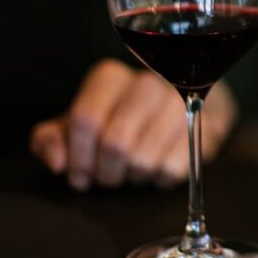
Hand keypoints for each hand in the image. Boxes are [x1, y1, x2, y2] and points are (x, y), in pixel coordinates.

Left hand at [29, 59, 238, 189]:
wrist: (182, 104)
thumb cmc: (119, 120)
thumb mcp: (76, 125)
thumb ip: (51, 140)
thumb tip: (57, 163)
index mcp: (110, 78)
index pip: (86, 119)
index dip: (78, 157)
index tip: (79, 175)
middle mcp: (147, 83)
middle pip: (115, 143)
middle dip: (106, 172)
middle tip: (108, 176)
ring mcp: (179, 104)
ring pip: (143, 161)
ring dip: (133, 177)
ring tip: (133, 169)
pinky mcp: (206, 127)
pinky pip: (170, 170)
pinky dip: (158, 179)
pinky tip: (157, 166)